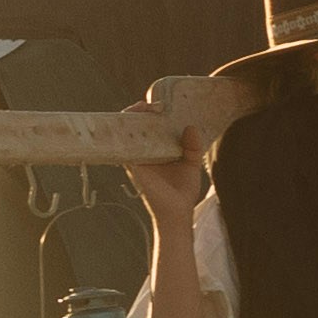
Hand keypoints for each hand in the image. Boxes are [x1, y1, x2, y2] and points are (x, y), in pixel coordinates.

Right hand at [126, 71, 241, 220]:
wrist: (177, 213)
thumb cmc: (182, 191)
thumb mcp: (191, 164)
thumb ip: (193, 146)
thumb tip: (190, 126)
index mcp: (157, 150)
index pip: (150, 126)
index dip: (151, 112)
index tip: (161, 104)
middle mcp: (144, 152)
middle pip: (136, 126)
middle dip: (140, 110)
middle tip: (154, 105)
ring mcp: (137, 158)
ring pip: (126, 132)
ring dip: (131, 117)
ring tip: (143, 108)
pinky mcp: (133, 165)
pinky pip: (124, 146)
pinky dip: (124, 134)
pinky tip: (131, 123)